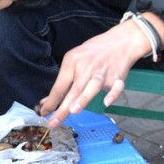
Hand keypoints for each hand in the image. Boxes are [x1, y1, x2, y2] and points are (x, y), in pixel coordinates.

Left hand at [39, 22, 154, 125]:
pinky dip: (113, 94)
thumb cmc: (93, 53)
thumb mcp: (73, 61)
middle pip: (73, 90)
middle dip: (62, 108)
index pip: (60, 85)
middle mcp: (87, 67)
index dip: (51, 101)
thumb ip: (62, 83)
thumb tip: (46, 102)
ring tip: (74, 110)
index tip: (44, 113)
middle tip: (54, 122)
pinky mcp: (117, 77)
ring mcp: (102, 72)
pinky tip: (107, 102)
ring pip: (92, 86)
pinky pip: (116, 87)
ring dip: (83, 98)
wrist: (120, 41)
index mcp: (73, 62)